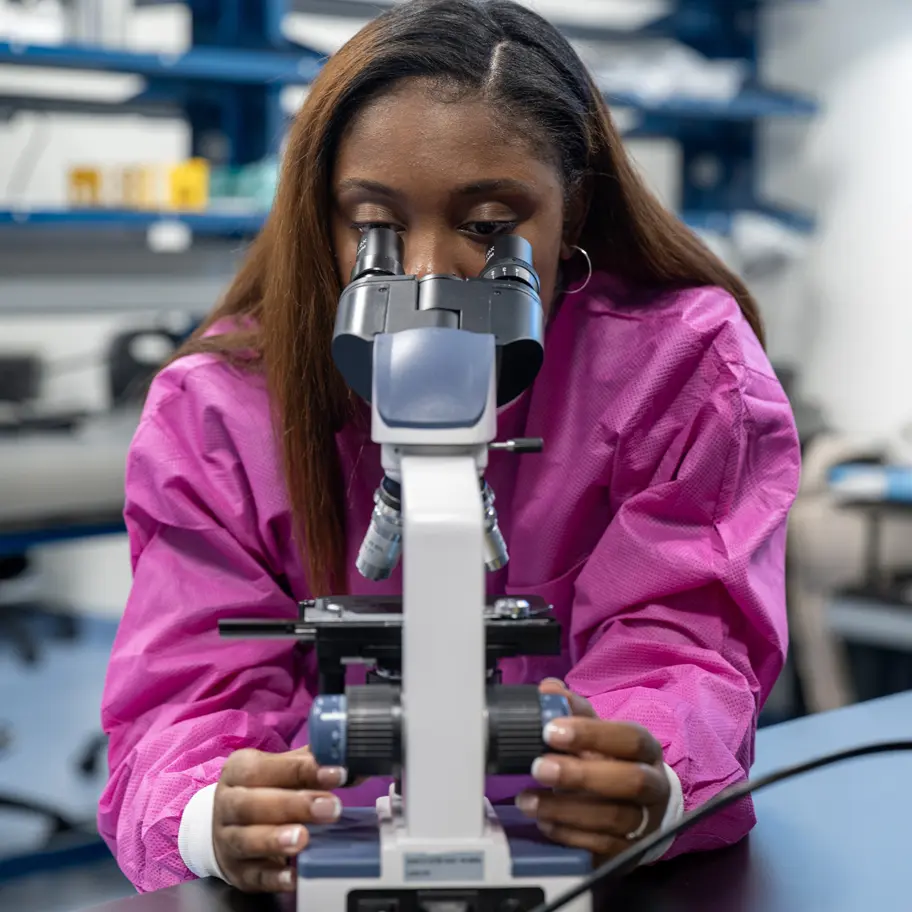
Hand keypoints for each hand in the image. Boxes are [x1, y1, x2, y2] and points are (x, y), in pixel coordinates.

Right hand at [213, 746, 345, 892]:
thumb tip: (350, 763)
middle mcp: (228, 804)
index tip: (336, 774)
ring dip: (276, 840)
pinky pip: (253, 876)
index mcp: (238, 771)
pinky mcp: (237, 871)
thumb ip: (311, 764)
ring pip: (246, 840)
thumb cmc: (263, 790)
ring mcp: (228, 840)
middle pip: (252, 804)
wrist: (227, 825)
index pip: (265, 767)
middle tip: (331, 808)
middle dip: (294, 805)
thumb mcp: (279, 770)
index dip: (301, 770)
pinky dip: (273, 877)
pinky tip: (293, 875)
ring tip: (304, 839)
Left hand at [515, 680, 669, 860]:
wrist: (640, 808)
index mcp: (646, 749)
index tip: (550, 731)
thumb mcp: (596, 734)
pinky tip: (544, 822)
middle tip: (538, 768)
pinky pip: (603, 848)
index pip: (629, 738)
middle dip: (580, 775)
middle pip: (629, 781)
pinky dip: (570, 835)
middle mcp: (653, 786)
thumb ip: (574, 710)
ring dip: (565, 809)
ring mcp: (646, 822)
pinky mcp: (631, 852)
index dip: (591, 734)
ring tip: (527, 800)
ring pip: (613, 818)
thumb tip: (547, 690)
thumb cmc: (612, 762)